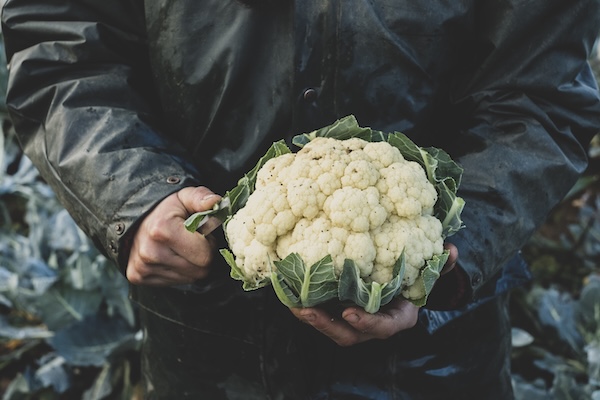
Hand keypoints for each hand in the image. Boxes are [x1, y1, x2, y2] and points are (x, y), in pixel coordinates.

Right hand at [126, 186, 220, 285]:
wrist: (134, 219)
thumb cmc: (166, 209)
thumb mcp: (184, 196)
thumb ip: (201, 197)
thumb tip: (216, 202)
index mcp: (163, 230)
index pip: (205, 256)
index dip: (210, 245)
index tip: (201, 234)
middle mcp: (150, 252)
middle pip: (199, 271)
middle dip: (203, 256)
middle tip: (193, 242)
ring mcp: (143, 267)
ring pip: (189, 278)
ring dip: (192, 265)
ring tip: (181, 248)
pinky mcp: (138, 277)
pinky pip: (175, 283)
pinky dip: (179, 272)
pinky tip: (171, 256)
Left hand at [290, 242, 458, 345]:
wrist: (403, 287)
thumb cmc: (416, 280)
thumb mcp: (430, 273)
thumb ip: (441, 266)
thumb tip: (452, 251)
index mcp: (397, 318)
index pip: (384, 327)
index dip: (368, 323)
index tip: (352, 313)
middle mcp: (373, 324)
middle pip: (349, 334)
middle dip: (327, 325)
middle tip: (308, 311)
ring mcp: (355, 320)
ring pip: (331, 327)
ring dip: (311, 317)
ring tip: (292, 304)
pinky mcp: (340, 310)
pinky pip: (322, 313)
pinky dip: (305, 305)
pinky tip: (289, 292)